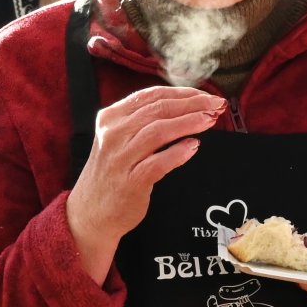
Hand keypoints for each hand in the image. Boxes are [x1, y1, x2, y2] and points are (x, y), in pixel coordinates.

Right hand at [65, 86, 223, 282]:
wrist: (91, 213)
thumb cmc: (112, 173)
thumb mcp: (119, 139)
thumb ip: (144, 121)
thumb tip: (187, 106)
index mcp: (111, 117)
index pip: (151, 95)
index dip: (182, 93)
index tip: (206, 95)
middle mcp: (113, 134)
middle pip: (159, 110)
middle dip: (192, 104)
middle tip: (216, 104)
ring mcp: (120, 158)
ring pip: (159, 131)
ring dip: (189, 123)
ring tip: (210, 120)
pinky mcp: (131, 181)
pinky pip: (158, 163)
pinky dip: (178, 153)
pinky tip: (194, 146)